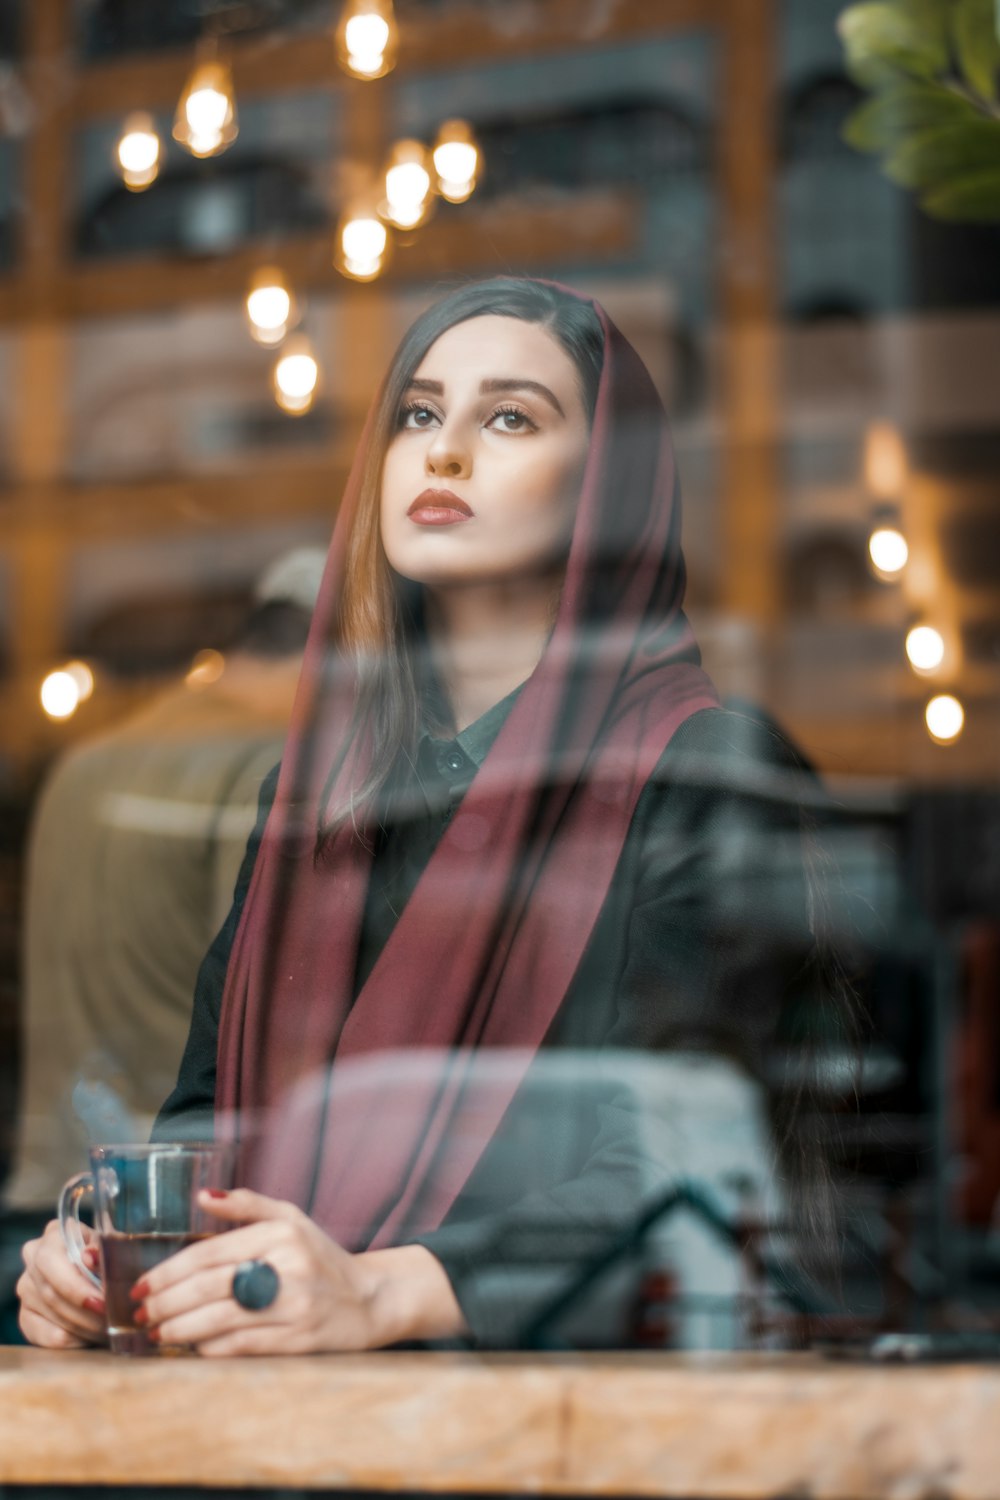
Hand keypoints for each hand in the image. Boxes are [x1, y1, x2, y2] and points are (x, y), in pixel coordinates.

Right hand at [17, 1219, 107, 1349]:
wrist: (106, 1274)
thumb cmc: (112, 1257)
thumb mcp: (116, 1248)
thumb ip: (106, 1250)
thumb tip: (90, 1257)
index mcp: (55, 1234)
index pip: (51, 1260)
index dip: (76, 1286)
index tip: (101, 1302)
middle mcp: (34, 1257)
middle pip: (51, 1292)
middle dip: (83, 1312)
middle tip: (108, 1321)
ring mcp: (27, 1287)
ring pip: (51, 1314)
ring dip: (82, 1326)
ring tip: (107, 1328)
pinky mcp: (26, 1315)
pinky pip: (44, 1335)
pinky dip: (71, 1339)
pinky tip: (89, 1336)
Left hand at [135, 1188, 461, 1356]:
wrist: (370, 1299)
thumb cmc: (322, 1257)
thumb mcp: (291, 1218)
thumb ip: (247, 1205)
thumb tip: (203, 1195)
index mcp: (281, 1233)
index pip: (210, 1253)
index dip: (169, 1271)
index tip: (142, 1283)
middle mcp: (289, 1267)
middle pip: (210, 1287)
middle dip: (166, 1302)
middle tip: (141, 1311)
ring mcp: (294, 1307)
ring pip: (220, 1321)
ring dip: (180, 1329)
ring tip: (156, 1331)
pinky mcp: (299, 1341)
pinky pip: (241, 1347)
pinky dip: (210, 1348)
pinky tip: (193, 1346)